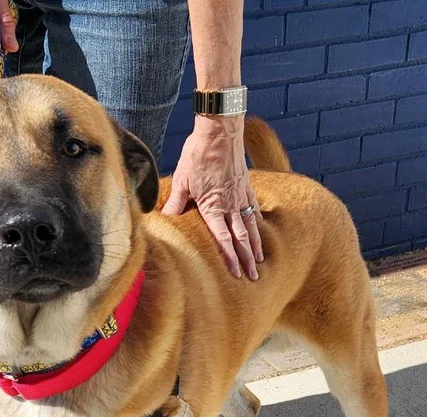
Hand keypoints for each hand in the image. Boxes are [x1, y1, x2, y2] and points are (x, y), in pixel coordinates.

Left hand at [163, 115, 263, 279]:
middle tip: (253, 277)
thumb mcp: (182, 180)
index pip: (223, 239)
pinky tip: (260, 233)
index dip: (230, 258)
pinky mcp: (247, 186)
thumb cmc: (198, 154)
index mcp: (214, 206)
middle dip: (247, 259)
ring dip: (256, 246)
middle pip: (242, 238)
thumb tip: (166, 220)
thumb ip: (177, 203)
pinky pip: (254, 210)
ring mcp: (241, 196)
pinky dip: (259, 224)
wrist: (220, 130)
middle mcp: (231, 204)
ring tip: (260, 262)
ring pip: (251, 226)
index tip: (236, 273)